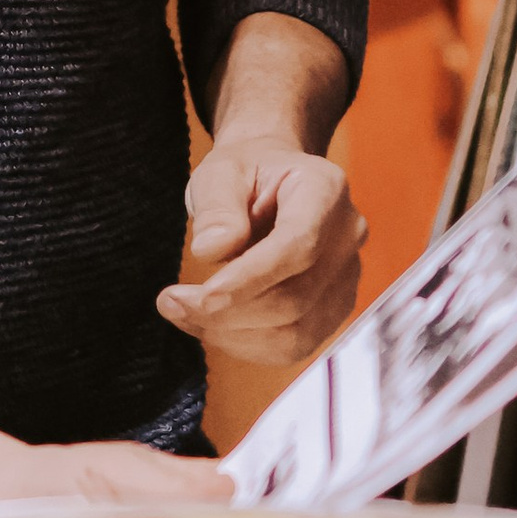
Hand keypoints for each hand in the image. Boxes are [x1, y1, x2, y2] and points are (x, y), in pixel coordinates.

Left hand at [159, 130, 363, 372]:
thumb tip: (212, 250)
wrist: (271, 183)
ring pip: (296, 332)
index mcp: (325, 189)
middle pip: (296, 298)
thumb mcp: (220, 171)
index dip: (251, 278)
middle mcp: (347, 236)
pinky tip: (209, 325)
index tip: (202, 296)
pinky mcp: (332, 309)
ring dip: (231, 335)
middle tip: (169, 302)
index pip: (298, 245)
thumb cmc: (245, 172)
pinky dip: (244, 345)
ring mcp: (346, 277)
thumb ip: (217, 206)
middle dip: (228, 312)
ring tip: (181, 312)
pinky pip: (293, 346)